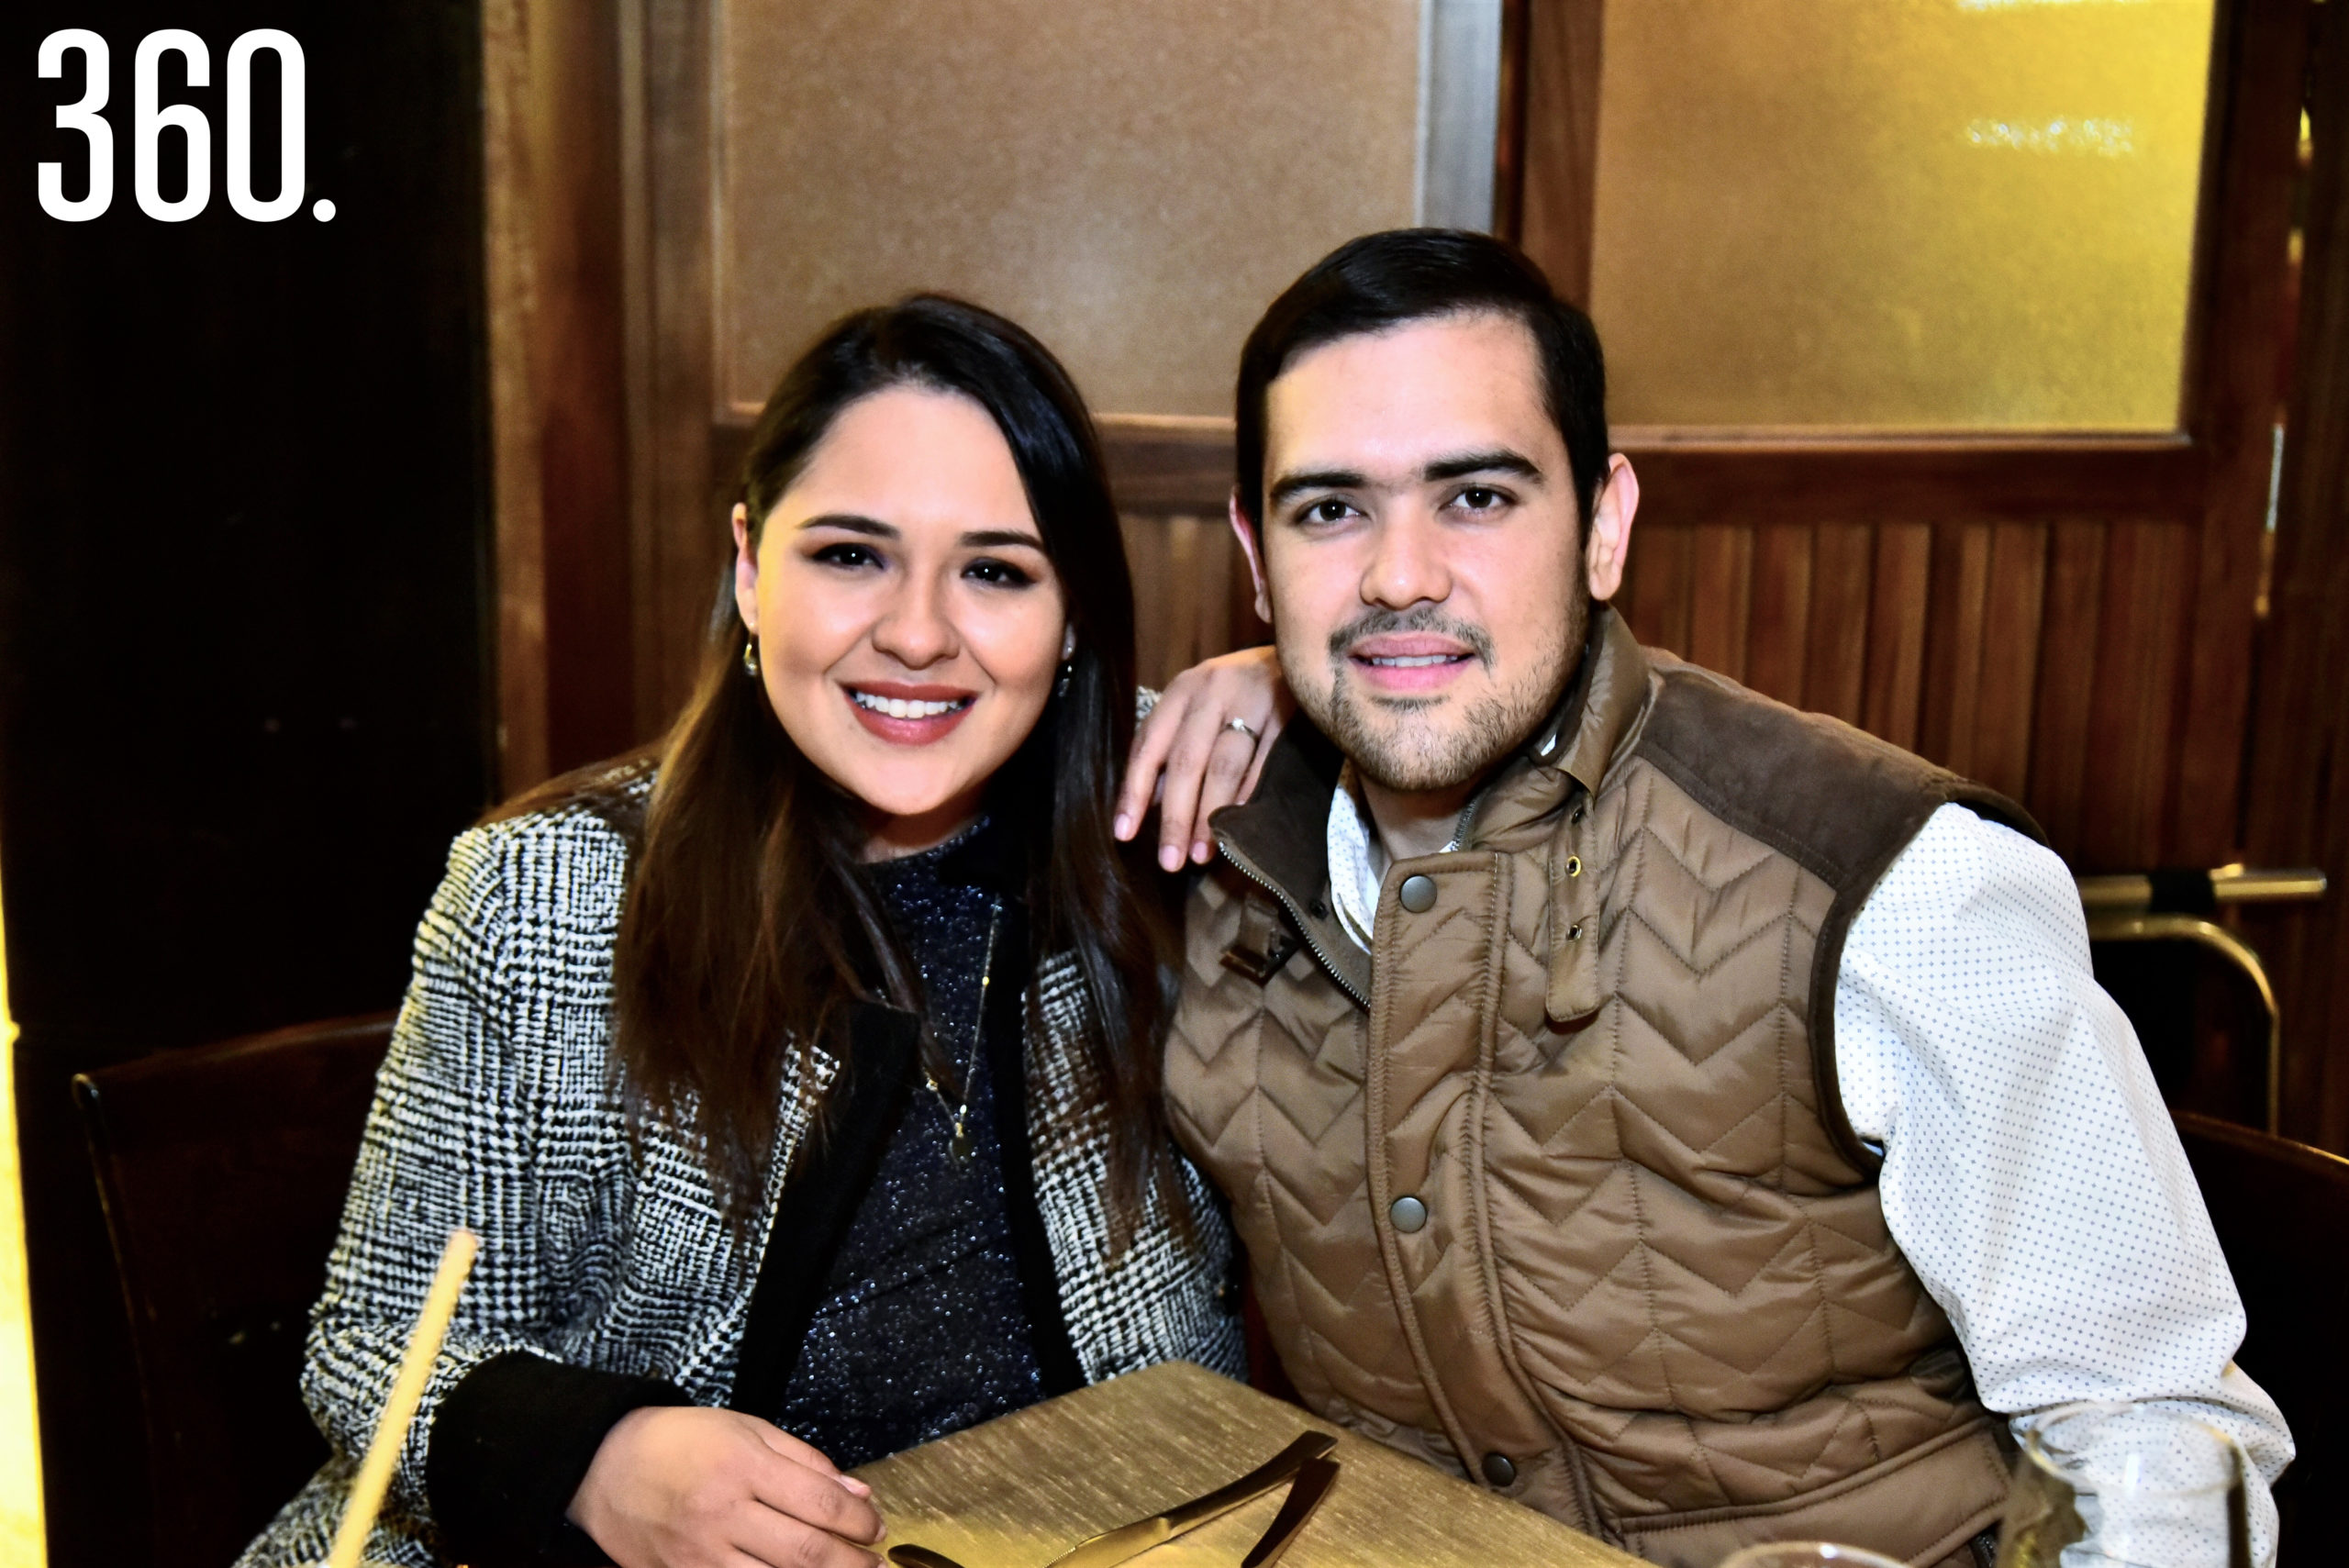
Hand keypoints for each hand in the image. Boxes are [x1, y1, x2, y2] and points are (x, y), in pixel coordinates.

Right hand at [569, 1404, 886, 1567]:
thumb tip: (857, 1493)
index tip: (874, 1527)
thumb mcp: (747, 1428)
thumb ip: (806, 1461)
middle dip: (852, 1563)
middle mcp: (722, 1511)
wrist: (604, 1467)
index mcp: (743, 1464)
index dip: (859, 1521)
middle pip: (805, 1552)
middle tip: (873, 1563)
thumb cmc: (680, 1442)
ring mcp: (699, 1553)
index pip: (821, 1502)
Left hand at [1115, 644, 1291, 871]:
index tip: (1124, 835)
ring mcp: (1253, 699)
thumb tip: (1153, 805)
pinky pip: (1265, 764)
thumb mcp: (1200, 706)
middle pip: (1186, 761)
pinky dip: (1249, 798)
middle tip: (1170, 862)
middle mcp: (1212, 690)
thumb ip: (1176, 749)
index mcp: (1182, 690)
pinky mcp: (1288, 712)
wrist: (1302, 650)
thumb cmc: (1240, 689)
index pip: (1149, 746)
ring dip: (1210, 815)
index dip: (1134, 792)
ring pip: (1224, 766)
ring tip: (1201, 854)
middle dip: (1175, 817)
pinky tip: (1239, 827)